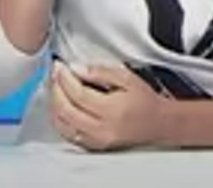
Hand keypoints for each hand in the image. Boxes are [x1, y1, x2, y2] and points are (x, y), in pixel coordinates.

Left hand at [49, 62, 167, 151]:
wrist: (158, 123)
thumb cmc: (144, 100)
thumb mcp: (127, 77)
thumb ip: (100, 72)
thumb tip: (75, 68)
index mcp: (111, 110)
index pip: (78, 94)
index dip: (64, 78)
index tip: (60, 66)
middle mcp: (101, 128)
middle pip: (66, 109)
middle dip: (56, 88)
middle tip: (55, 73)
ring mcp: (96, 140)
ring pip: (62, 123)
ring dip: (54, 103)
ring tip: (57, 86)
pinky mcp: (93, 146)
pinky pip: (67, 133)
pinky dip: (59, 118)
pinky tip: (61, 104)